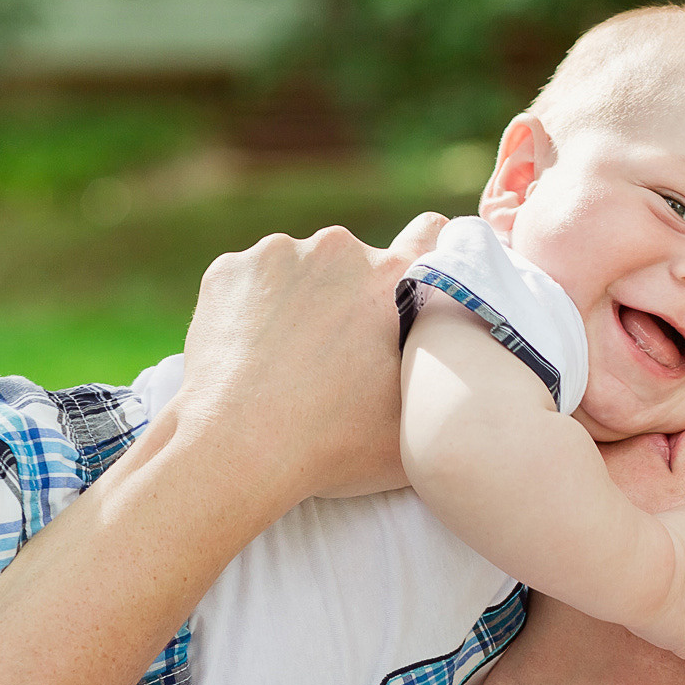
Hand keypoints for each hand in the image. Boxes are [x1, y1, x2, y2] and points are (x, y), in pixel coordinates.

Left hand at [173, 214, 447, 500]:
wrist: (234, 449)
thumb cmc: (332, 446)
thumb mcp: (416, 424)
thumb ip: (445, 374)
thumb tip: (456, 357)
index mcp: (393, 278)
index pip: (432, 234)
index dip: (428, 259)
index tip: (415, 287)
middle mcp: (339, 249)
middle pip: (357, 262)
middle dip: (353, 297)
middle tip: (337, 357)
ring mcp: (277, 253)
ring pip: (301, 269)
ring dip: (302, 300)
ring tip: (288, 361)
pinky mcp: (228, 269)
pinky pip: (251, 280)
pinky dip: (253, 309)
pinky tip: (251, 355)